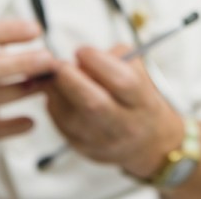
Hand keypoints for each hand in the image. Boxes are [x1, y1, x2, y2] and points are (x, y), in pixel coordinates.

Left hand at [43, 44, 183, 176]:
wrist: (146, 141)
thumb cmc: (137, 98)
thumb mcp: (137, 71)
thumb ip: (114, 57)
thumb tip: (80, 60)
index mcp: (143, 101)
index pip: (122, 82)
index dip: (97, 62)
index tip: (82, 51)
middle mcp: (125, 125)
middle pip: (93, 104)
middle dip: (71, 79)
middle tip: (60, 64)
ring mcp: (102, 141)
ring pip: (70, 115)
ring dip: (57, 90)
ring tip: (58, 76)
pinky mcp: (83, 148)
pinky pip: (60, 123)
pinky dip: (55, 103)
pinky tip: (60, 93)